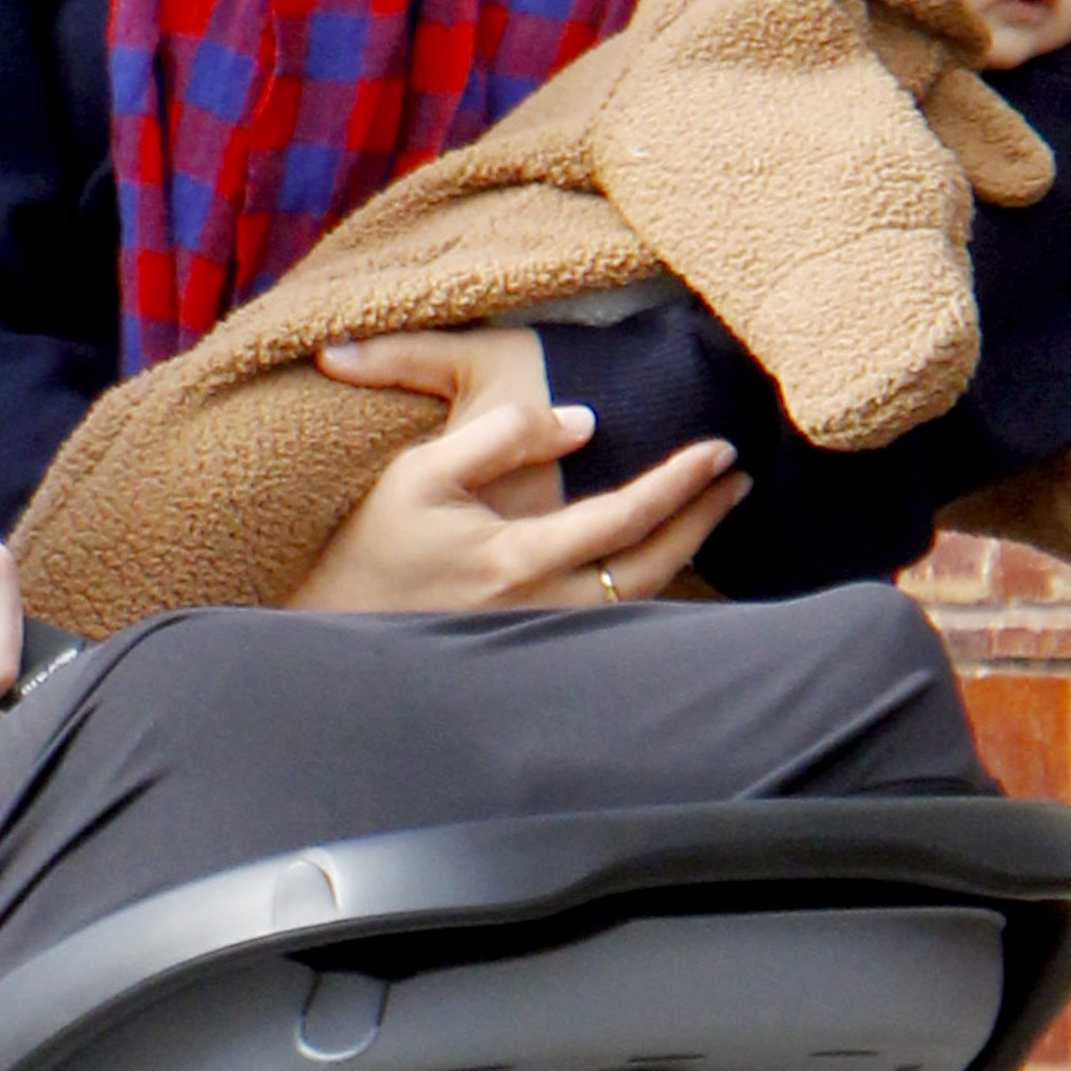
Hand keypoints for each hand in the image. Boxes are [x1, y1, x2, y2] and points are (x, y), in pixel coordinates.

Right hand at [292, 328, 743, 613]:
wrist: (334, 626)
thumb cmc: (373, 545)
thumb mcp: (421, 472)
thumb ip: (501, 437)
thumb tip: (582, 422)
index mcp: (516, 560)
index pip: (623, 517)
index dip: (680, 483)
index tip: (718, 450)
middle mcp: (540, 608)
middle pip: (651, 571)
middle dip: (701, 521)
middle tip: (737, 478)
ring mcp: (539, 636)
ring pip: (638, 604)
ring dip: (684, 553)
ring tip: (713, 509)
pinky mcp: (534, 647)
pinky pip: (613, 620)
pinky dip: (651, 586)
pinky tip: (664, 556)